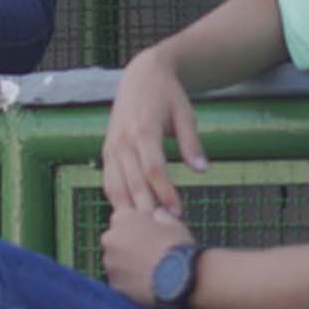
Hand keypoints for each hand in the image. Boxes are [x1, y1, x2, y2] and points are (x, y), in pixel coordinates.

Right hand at [102, 47, 208, 216]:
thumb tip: (202, 170)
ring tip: (145, 231)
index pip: (153, 170)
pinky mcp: (106, 151)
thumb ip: (192, 143)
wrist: (141, 75)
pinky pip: (108, 181)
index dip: (165, 193)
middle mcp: (123, 141)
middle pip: (132, 183)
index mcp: (144, 131)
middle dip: (147, 210)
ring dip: (129, 210)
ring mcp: (111, 147)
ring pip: (115, 187)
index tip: (177, 212)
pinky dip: (117, 200)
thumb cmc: (168, 95)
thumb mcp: (185, 114)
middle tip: (162, 232)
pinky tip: (130, 216)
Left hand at [102, 203, 195, 307]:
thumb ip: (159, 216)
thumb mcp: (172, 222)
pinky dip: (129, 282)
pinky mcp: (114, 284)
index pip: (123, 220)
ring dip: (127, 265)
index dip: (138, 228)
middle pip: (116, 241)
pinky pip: (120, 280)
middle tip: (149, 256)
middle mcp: (109, 238)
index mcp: (121, 217)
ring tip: (149, 273)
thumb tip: (156, 215)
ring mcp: (109, 262)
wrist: (180, 278)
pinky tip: (146, 284)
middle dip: (129, 247)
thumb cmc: (177, 244)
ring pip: (116, 262)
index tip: (150, 236)